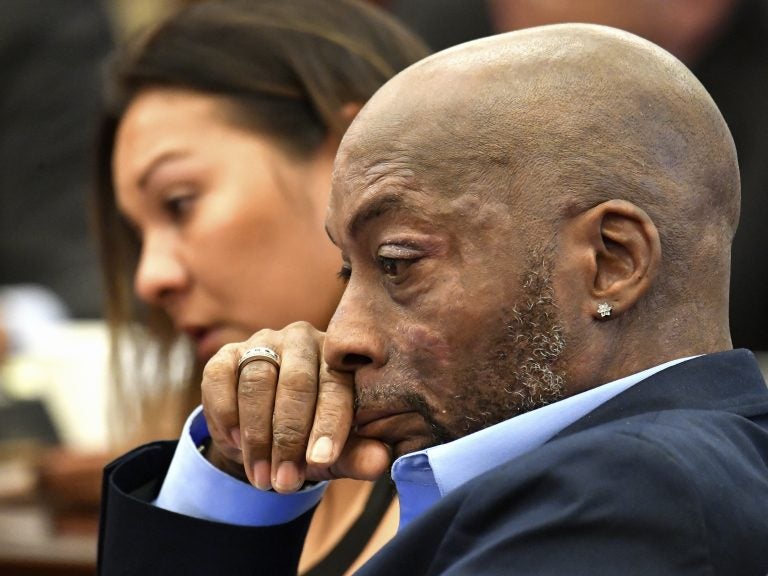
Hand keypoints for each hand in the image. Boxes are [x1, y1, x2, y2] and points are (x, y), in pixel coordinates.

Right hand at [201, 321, 390, 493]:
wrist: (268, 430)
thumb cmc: (313, 434)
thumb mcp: (338, 450)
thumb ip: (359, 455)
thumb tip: (381, 462)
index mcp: (339, 357)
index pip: (336, 387)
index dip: (328, 425)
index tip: (320, 462)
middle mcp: (303, 340)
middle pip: (296, 382)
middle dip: (289, 438)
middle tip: (285, 482)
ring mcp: (263, 343)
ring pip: (258, 382)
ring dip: (257, 435)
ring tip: (261, 476)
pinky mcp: (227, 354)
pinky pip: (221, 378)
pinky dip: (226, 413)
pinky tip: (234, 443)